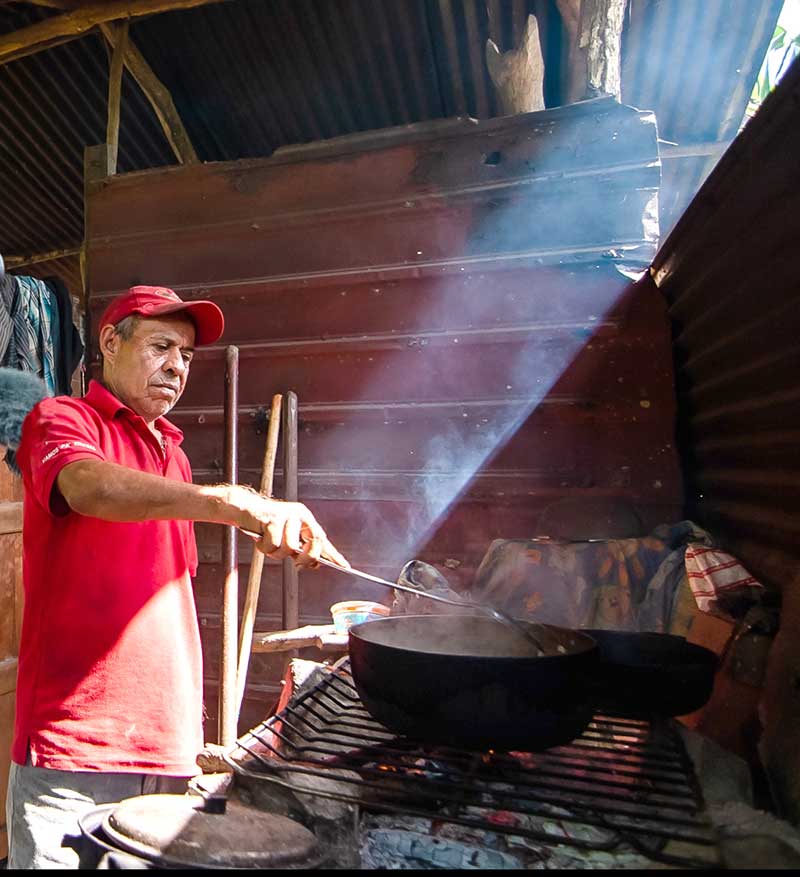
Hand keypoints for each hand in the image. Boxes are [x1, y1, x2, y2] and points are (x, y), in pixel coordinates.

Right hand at [233, 489, 348, 568]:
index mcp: (304, 519)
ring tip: (268, 545)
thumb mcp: (285, 539)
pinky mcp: (273, 518)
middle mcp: (299, 515)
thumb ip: (300, 550)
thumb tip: (315, 564)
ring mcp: (287, 515)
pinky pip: (273, 544)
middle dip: (305, 558)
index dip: (333, 554)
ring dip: (276, 553)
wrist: (244, 509)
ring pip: (290, 547)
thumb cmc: (264, 524)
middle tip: (295, 561)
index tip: (343, 565)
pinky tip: (261, 540)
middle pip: (314, 542)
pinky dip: (265, 547)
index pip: (322, 538)